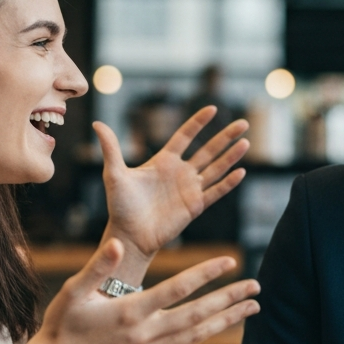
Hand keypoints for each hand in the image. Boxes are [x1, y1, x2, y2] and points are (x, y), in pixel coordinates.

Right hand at [23, 237, 259, 343]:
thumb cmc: (62, 325)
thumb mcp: (72, 291)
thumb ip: (97, 266)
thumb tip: (116, 243)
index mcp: (130, 312)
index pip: (177, 289)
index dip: (205, 274)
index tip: (230, 261)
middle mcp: (146, 333)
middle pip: (198, 314)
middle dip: (229, 299)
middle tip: (257, 287)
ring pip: (198, 333)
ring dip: (228, 319)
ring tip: (254, 306)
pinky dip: (210, 333)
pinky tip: (227, 325)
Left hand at [95, 108, 248, 270]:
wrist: (128, 235)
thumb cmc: (120, 206)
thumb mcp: (115, 174)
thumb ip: (111, 148)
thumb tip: (97, 123)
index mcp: (164, 161)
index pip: (185, 136)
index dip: (198, 123)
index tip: (212, 109)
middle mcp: (180, 173)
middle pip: (209, 150)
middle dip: (226, 136)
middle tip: (243, 122)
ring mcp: (190, 189)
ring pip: (216, 168)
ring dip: (231, 156)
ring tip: (246, 142)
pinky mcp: (195, 206)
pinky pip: (215, 192)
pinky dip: (228, 183)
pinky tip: (241, 172)